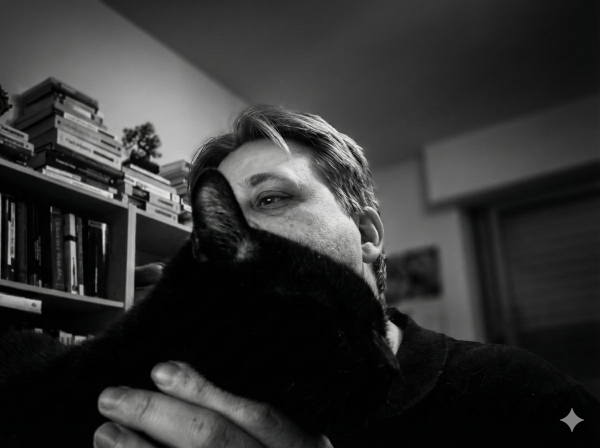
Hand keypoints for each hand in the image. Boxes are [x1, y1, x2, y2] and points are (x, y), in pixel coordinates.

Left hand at [94, 361, 332, 447]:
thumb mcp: (299, 442)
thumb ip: (260, 418)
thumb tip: (183, 376)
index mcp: (300, 447)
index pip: (253, 414)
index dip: (205, 390)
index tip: (161, 370)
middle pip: (212, 439)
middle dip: (157, 415)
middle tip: (113, 398)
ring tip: (105, 433)